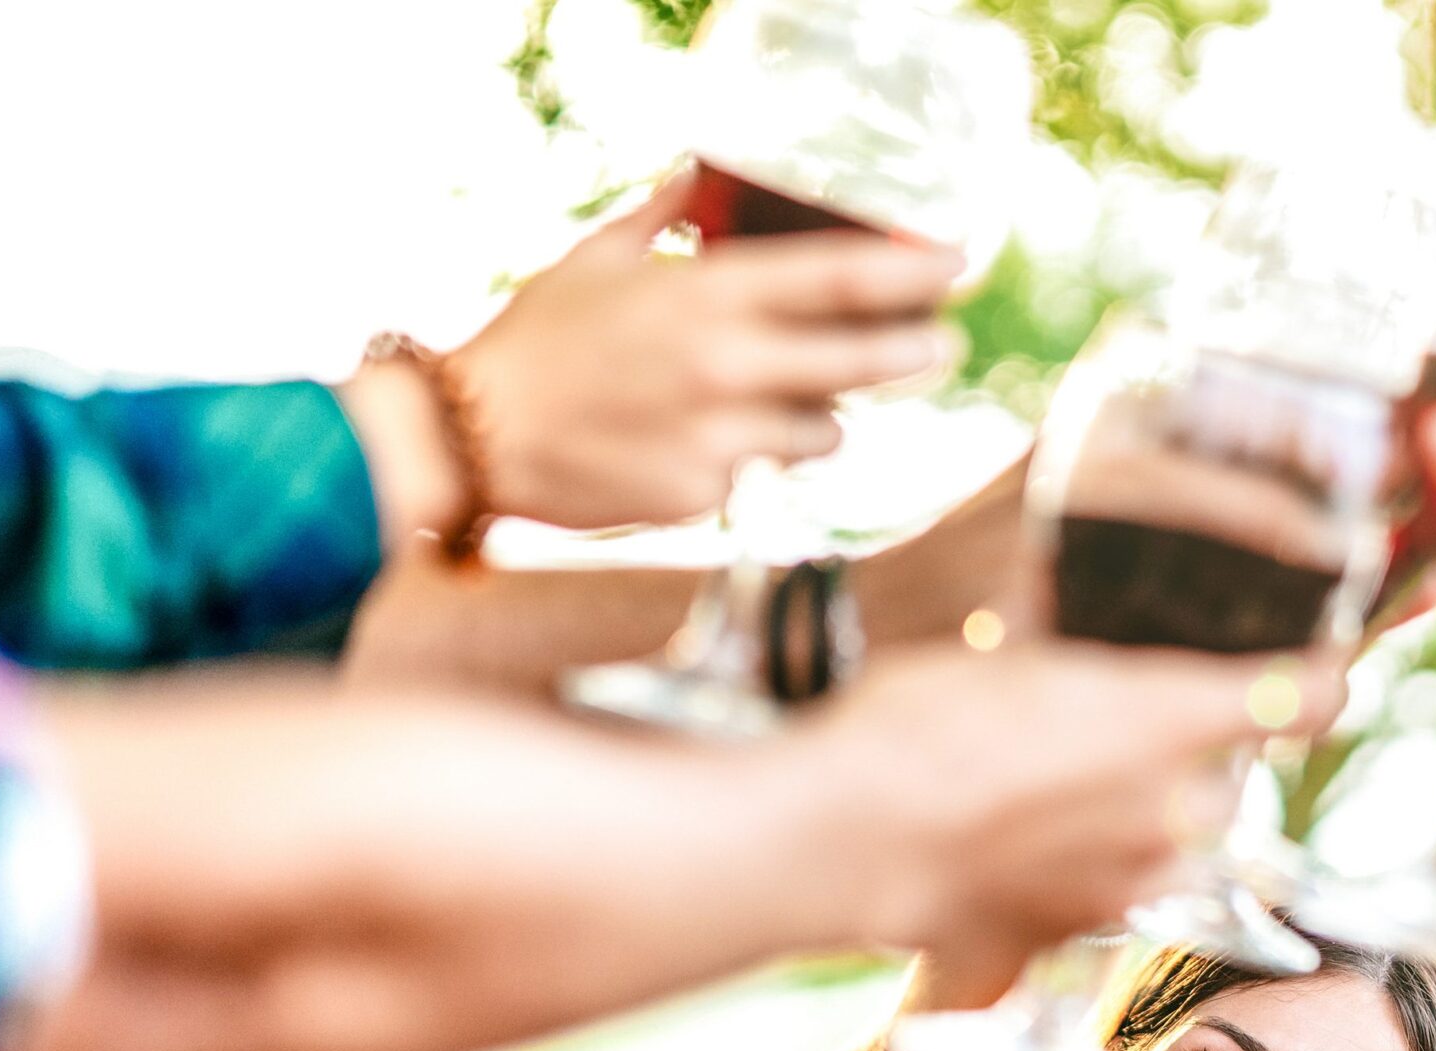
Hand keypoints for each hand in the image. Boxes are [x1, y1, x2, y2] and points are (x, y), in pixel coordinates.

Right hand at [451, 178, 963, 529]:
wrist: (477, 436)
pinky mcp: (705, 496)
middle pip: (864, 362)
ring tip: (782, 397)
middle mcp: (727, 368)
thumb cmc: (538, 341)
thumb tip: (701, 170)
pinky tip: (696, 443)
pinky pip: (757, 474)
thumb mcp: (599, 258)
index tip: (958, 263)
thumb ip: (666, 214)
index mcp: (709, 298)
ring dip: (821, 414)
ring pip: (824, 431)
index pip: (842, 279)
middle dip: (914, 351)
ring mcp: (721, 439)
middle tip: (939, 343)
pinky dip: (745, 457)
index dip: (913, 271)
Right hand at [797, 641, 1328, 1004]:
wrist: (846, 840)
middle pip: (1224, 782)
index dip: (1324, 678)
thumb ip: (1086, 657)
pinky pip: (1114, 892)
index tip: (1329, 668)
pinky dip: (1089, 868)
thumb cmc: (916, 723)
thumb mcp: (1009, 652)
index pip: (1300, 698)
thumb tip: (1102, 635)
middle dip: (1190, 759)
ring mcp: (1130, 882)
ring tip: (1057, 788)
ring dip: (1141, 820)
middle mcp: (1172, 810)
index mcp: (1167, 717)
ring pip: (1173, 844)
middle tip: (1115, 726)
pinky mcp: (1081, 932)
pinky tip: (1025, 840)